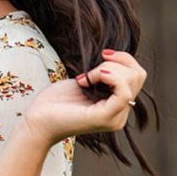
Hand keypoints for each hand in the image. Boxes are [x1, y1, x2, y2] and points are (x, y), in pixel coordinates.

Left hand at [25, 48, 147, 143]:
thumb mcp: (86, 80)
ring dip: (108, 69)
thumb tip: (115, 58)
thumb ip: (104, 74)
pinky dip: (108, 76)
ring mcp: (115, 117)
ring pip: (131, 81)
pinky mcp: (105, 118)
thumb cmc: (57, 101)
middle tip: (90, 71)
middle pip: (138, 75)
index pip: (138, 75)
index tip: (102, 55)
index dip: (123, 59)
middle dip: (115, 63)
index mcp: (118, 106)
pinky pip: (123, 91)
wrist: (39, 120)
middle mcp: (121, 114)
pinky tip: (89, 78)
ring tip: (86, 77)